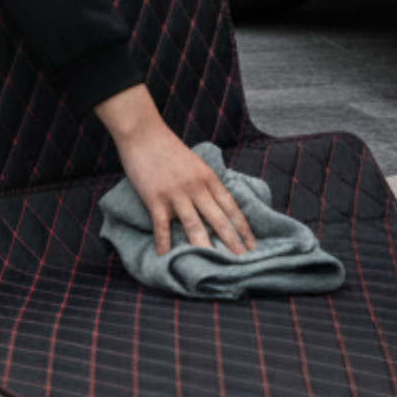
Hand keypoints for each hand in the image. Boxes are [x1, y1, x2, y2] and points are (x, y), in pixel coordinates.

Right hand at [94, 85, 255, 255]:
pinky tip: (165, 256)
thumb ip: (206, 184)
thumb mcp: (196, 164)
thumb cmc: (169, 149)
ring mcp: (175, 193)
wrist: (144, 134)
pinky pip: (162, 225)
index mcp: (208, 177)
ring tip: (213, 263)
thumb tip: (217, 206)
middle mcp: (196, 187)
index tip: (252, 244)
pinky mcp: (155, 198)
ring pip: (194, 225)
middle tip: (242, 259)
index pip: (231, 206)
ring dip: (205, 246)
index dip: (243, 227)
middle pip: (218, 218)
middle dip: (231, 241)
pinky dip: (163, 242)